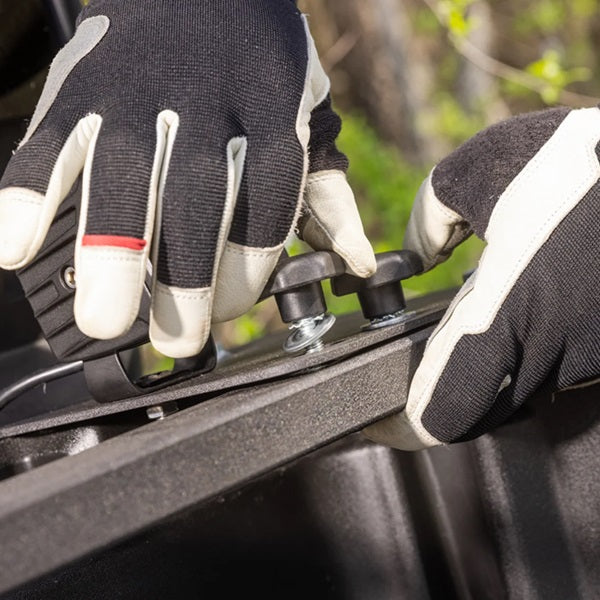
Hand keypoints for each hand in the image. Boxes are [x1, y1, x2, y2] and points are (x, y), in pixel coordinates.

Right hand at [0, 0, 374, 357]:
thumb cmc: (259, 63)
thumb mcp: (308, 116)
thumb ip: (330, 195)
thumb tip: (355, 266)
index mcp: (272, 112)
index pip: (266, 206)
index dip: (249, 269)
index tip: (232, 309)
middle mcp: (206, 102)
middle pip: (197, 198)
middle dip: (186, 278)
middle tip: (177, 341)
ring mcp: (137, 89)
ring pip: (123, 174)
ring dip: (112, 251)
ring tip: (104, 323)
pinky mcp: (80, 81)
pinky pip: (50, 138)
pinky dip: (27, 194)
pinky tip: (13, 250)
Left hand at [365, 106, 599, 448]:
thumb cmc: (575, 160)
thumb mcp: (476, 172)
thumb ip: (429, 220)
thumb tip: (417, 257)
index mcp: (507, 310)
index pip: (451, 407)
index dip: (417, 423)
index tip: (397, 421)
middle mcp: (556, 345)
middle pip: (489, 403)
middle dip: (459, 384)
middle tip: (444, 349)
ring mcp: (596, 352)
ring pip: (530, 383)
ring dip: (505, 360)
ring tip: (499, 307)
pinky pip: (569, 363)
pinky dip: (543, 345)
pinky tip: (540, 302)